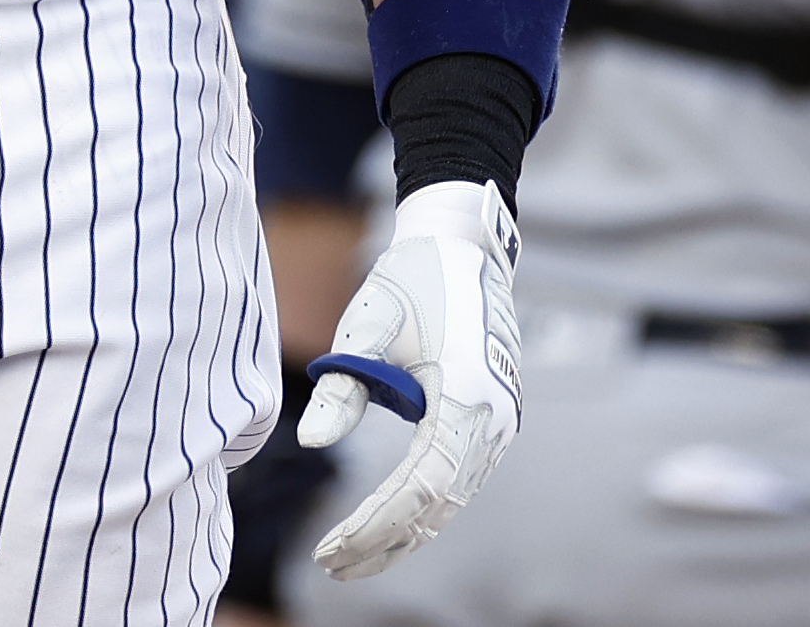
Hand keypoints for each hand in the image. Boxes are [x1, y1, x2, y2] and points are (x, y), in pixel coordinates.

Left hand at [297, 179, 520, 579]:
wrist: (461, 246)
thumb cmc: (411, 278)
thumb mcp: (367, 323)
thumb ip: (342, 383)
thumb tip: (310, 442)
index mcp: (467, 392)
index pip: (420, 485)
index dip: (375, 524)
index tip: (331, 548)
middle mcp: (494, 416)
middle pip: (438, 505)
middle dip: (383, 541)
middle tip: (330, 564)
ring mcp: (500, 421)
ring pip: (451, 500)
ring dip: (402, 532)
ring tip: (348, 556)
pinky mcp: (493, 419)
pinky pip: (459, 479)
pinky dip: (422, 509)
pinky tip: (384, 524)